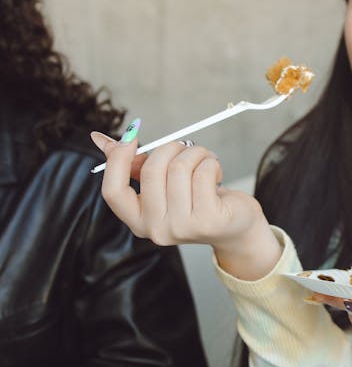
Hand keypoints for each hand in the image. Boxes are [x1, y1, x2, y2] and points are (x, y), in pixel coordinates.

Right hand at [90, 131, 280, 279]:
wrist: (236, 226)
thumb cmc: (197, 200)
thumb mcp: (163, 185)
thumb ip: (133, 166)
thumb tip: (102, 139)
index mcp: (138, 220)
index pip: (113, 191)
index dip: (118, 160)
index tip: (133, 137)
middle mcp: (156, 229)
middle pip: (151, 170)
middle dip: (171, 149)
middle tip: (186, 150)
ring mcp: (182, 228)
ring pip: (179, 167)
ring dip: (195, 153)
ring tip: (205, 161)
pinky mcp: (208, 220)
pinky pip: (203, 173)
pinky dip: (211, 162)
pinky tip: (215, 172)